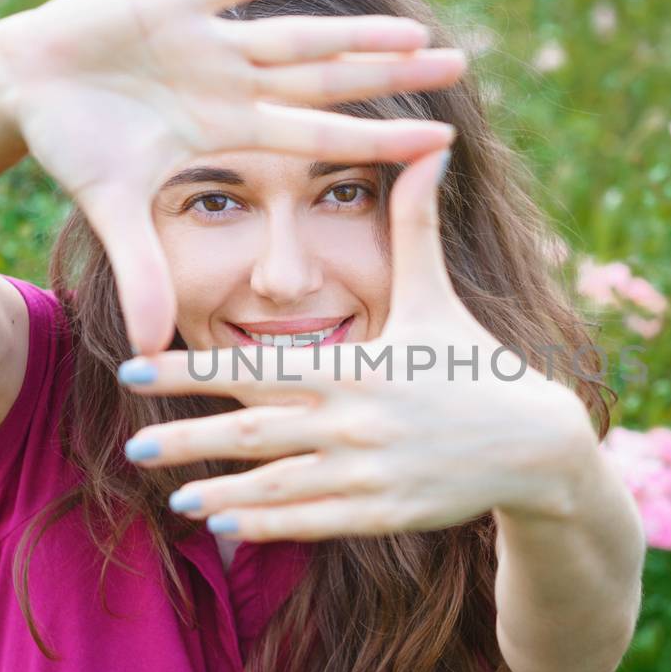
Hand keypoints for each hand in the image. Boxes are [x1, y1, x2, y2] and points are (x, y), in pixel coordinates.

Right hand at [0, 0, 465, 354]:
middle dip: (393, 73)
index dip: (379, 137)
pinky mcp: (173, 4)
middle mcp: (234, 86)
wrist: (22, 87)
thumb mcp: (111, 211)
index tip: (442, 138)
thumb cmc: (72, 145)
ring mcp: (210, 44)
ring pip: (298, 35)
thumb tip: (150, 346)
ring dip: (355, 31)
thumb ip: (141, 270)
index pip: (322, 138)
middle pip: (330, 81)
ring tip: (415, 26)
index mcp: (232, 131)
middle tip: (461, 65)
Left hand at [116, 146, 599, 540]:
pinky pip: (313, 522)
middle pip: (252, 432)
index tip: (134, 369)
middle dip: (189, 438)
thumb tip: (431, 146)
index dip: (191, 371)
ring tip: (172, 498)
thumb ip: (418, 225)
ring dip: (219, 490)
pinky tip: (226, 525)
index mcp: (357, 365)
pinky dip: (267, 524)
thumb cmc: (477, 363)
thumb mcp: (439, 296)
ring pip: (277, 484)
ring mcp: (370, 472)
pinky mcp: (388, 513)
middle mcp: (355, 420)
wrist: (537, 444)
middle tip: (132, 445)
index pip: (256, 367)